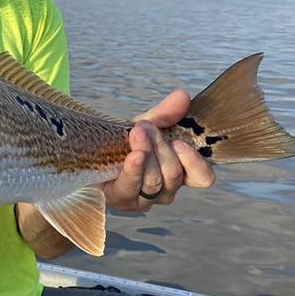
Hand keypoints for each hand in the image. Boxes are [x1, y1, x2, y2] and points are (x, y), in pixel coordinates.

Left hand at [100, 90, 214, 212]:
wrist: (92, 154)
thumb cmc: (126, 143)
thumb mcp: (147, 126)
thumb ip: (165, 114)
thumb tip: (183, 96)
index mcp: (179, 173)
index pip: (202, 178)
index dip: (195, 163)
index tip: (179, 142)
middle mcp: (166, 190)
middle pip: (173, 175)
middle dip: (160, 148)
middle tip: (146, 127)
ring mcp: (144, 199)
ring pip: (154, 182)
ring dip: (147, 153)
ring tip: (137, 133)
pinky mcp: (122, 199)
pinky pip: (131, 187)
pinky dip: (134, 169)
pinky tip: (134, 155)